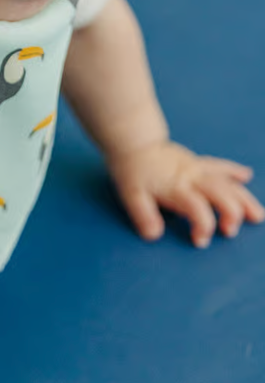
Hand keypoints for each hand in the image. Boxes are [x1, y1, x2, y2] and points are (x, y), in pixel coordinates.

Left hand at [107, 140, 264, 247]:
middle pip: (220, 194)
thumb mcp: (130, 194)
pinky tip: (246, 176)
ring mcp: (197, 168)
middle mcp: (191, 177)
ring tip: (257, 215)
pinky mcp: (197, 162)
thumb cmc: (132, 170)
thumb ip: (143, 215)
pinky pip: (219, 165)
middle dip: (231, 214)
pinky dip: (233, 171)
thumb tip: (154, 235)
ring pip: (226, 182)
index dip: (203, 226)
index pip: (197, 208)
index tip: (199, 241)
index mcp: (176, 187)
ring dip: (243, 198)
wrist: (133, 141)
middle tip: (230, 232)